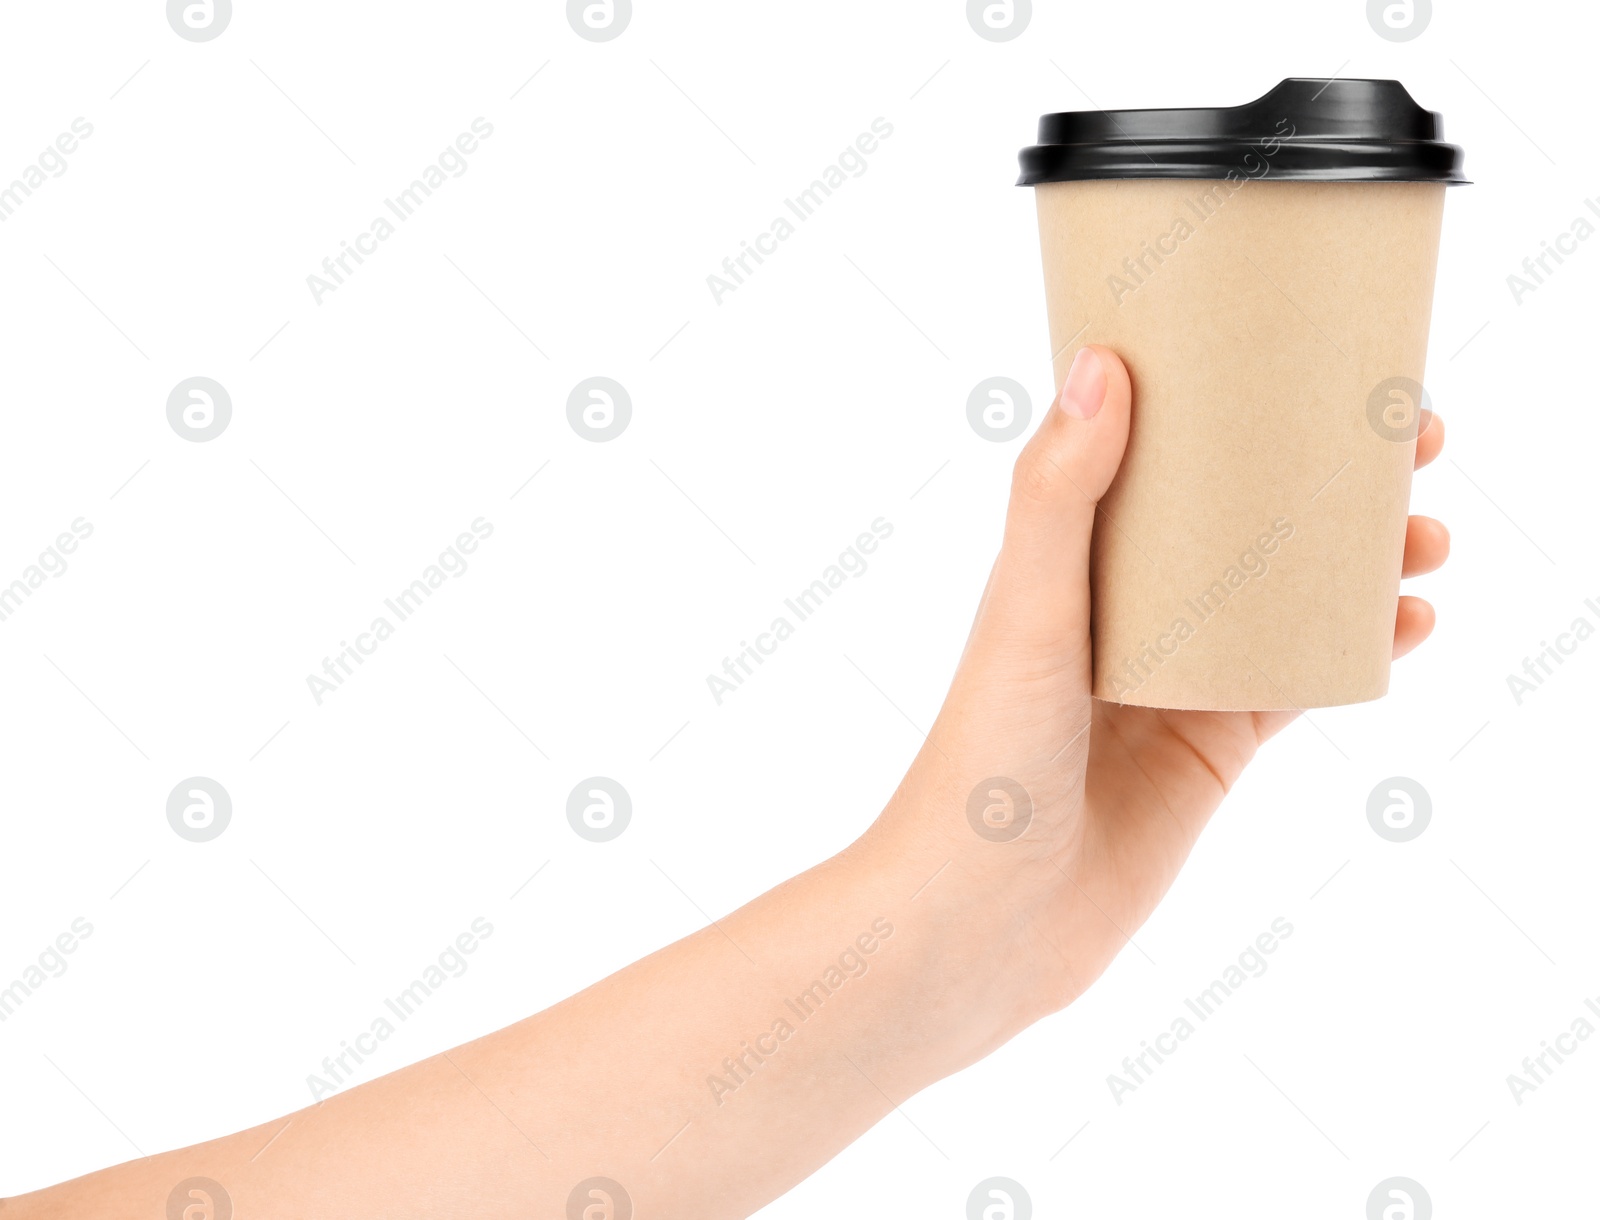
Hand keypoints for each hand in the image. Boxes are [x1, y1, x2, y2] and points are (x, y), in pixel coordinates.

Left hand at [870, 345, 1449, 1021]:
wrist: (986, 918)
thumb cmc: (982, 759)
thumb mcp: (1025, 613)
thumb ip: (1059, 497)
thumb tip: (1102, 362)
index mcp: (1070, 559)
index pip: (1163, 456)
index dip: (1238, 406)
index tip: (1318, 366)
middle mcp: (1125, 610)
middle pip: (1241, 519)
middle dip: (1326, 478)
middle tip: (1411, 443)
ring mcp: (1175, 679)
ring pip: (1284, 596)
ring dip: (1359, 560)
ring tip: (1424, 535)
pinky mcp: (1213, 748)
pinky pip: (1299, 682)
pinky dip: (1357, 649)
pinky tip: (1409, 625)